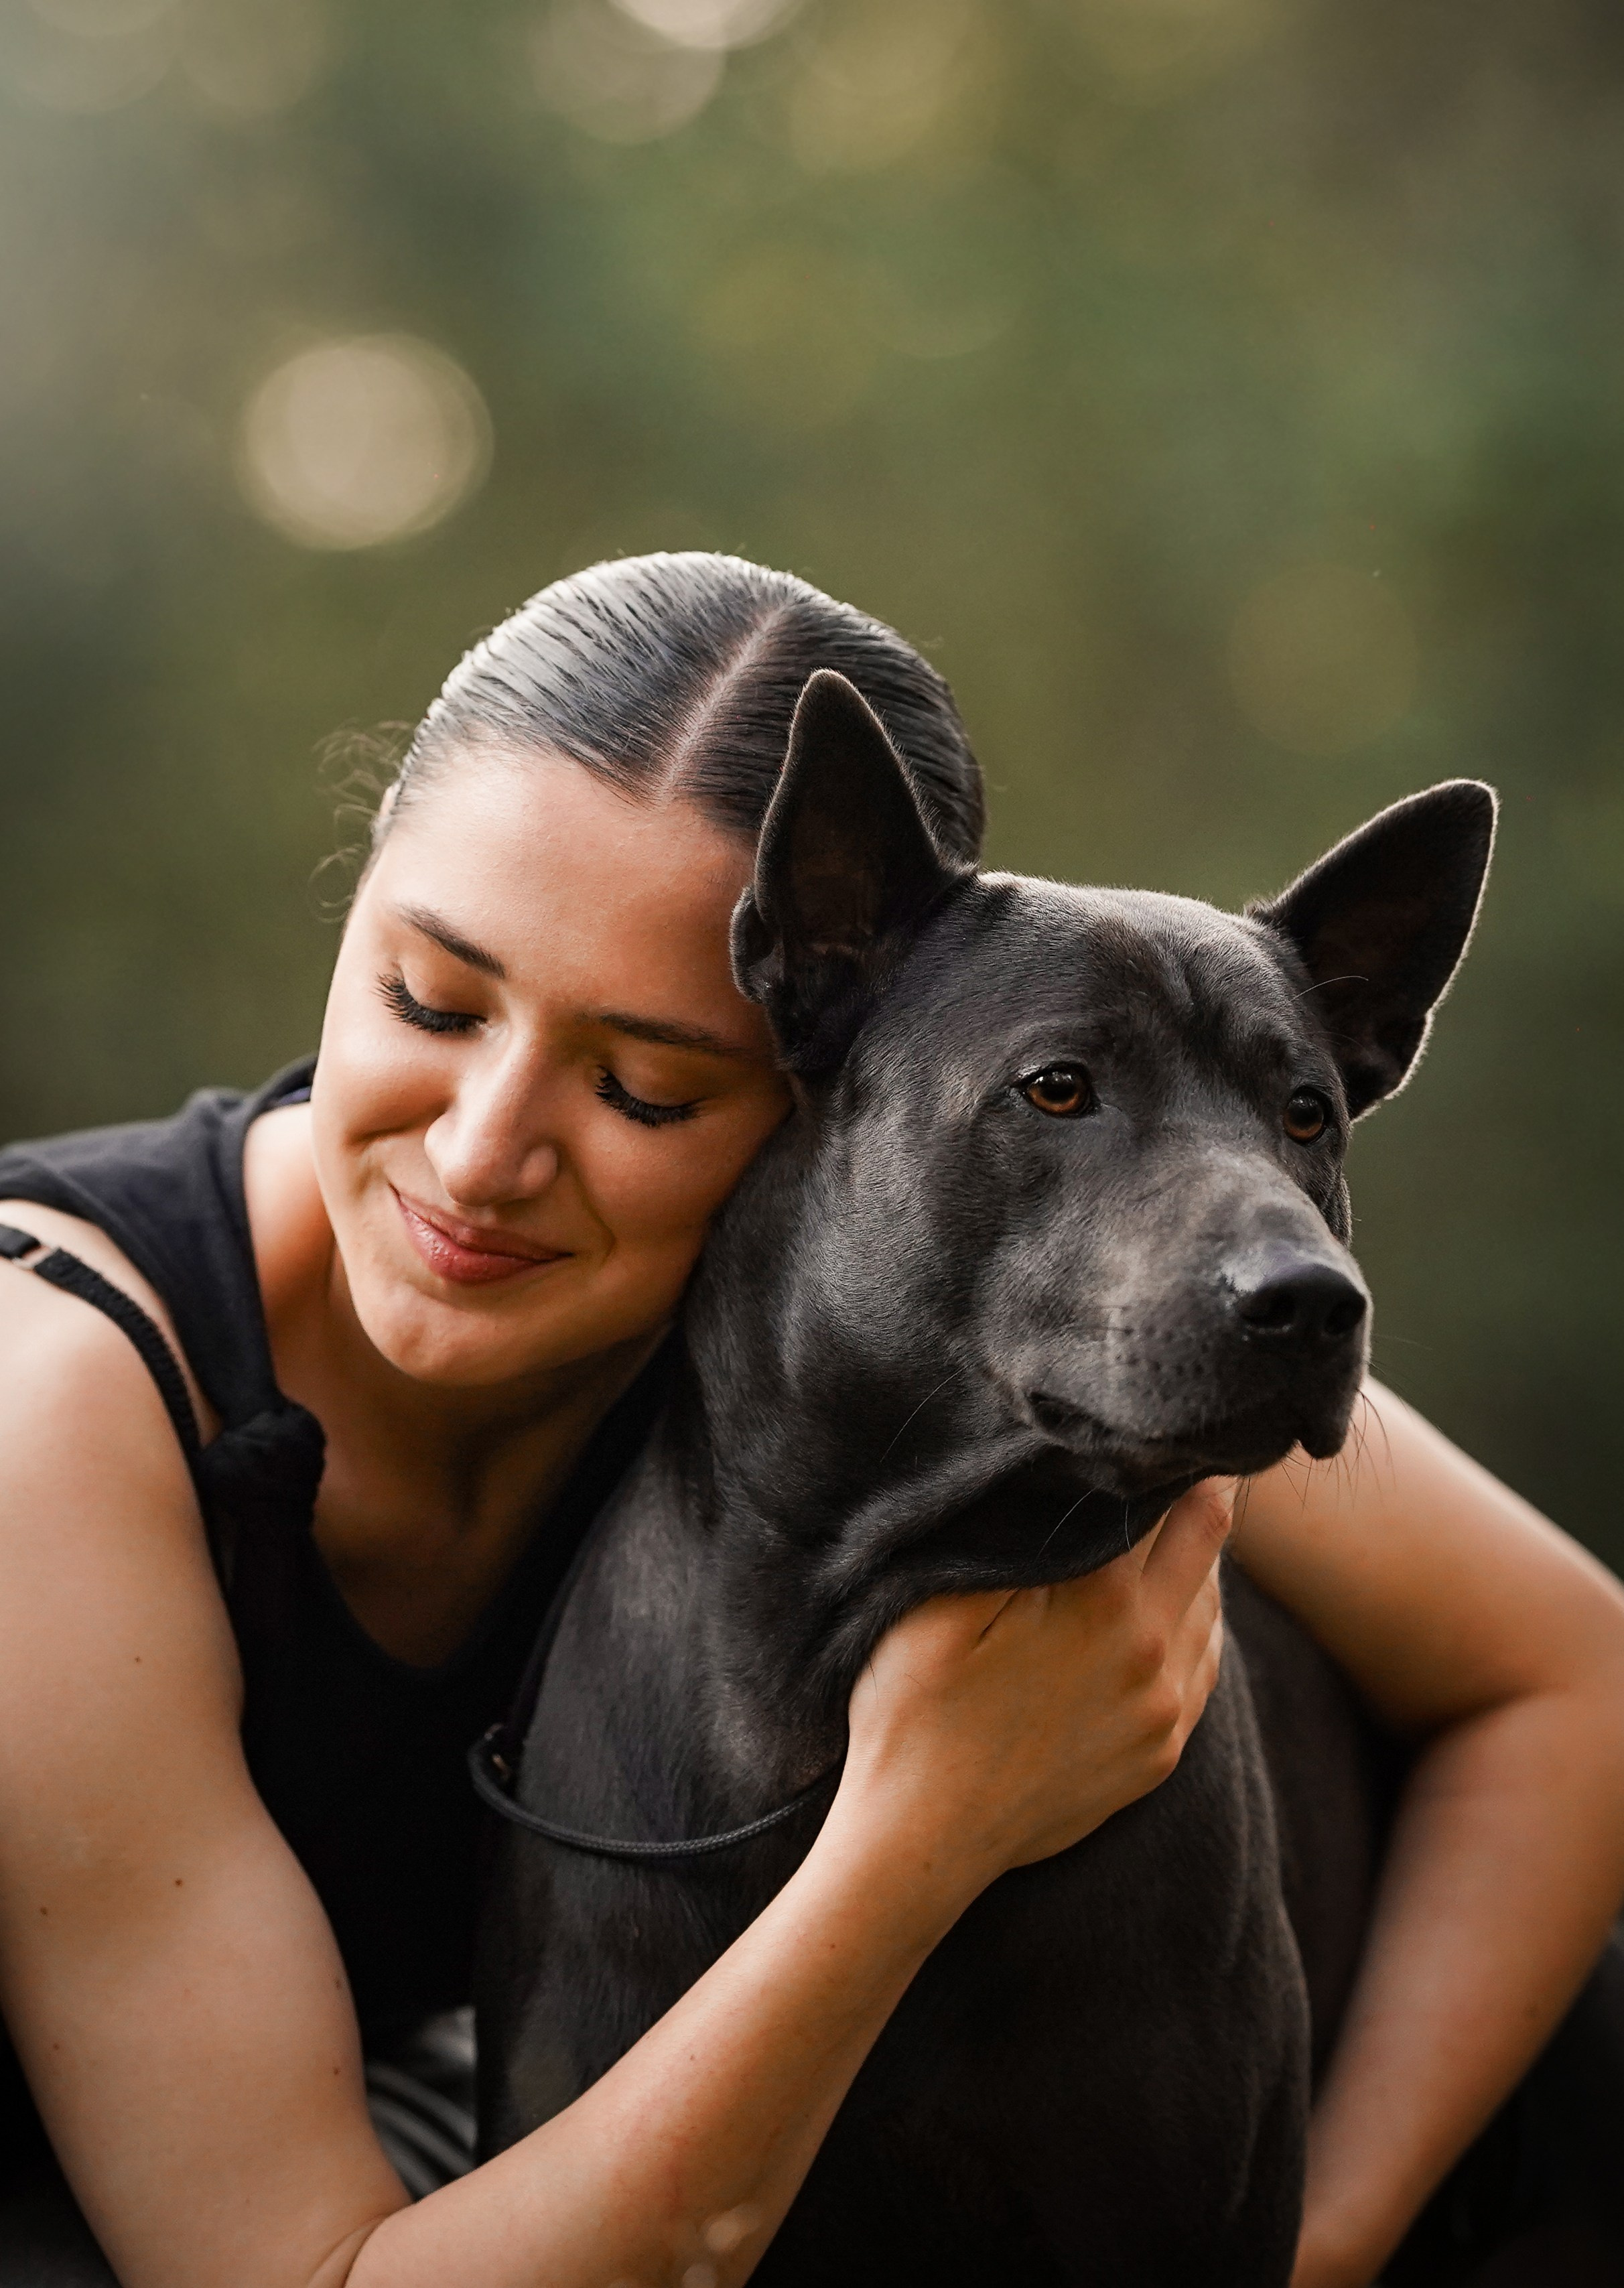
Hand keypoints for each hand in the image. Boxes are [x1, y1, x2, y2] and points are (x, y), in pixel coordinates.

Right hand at [831, 1479, 1233, 1904]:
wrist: (921, 1840)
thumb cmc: (912, 1708)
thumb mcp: (942, 1601)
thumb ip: (1014, 1534)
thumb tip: (1065, 1472)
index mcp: (1103, 1598)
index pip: (1163, 1491)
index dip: (1155, 1450)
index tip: (1146, 1424)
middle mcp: (1154, 1649)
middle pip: (1208, 1534)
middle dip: (1192, 1487)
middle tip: (1168, 1454)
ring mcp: (1165, 1708)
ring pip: (1214, 1600)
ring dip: (1193, 1557)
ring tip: (1161, 1522)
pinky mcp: (1162, 1752)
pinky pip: (1205, 1665)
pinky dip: (1193, 1622)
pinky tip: (1164, 1604)